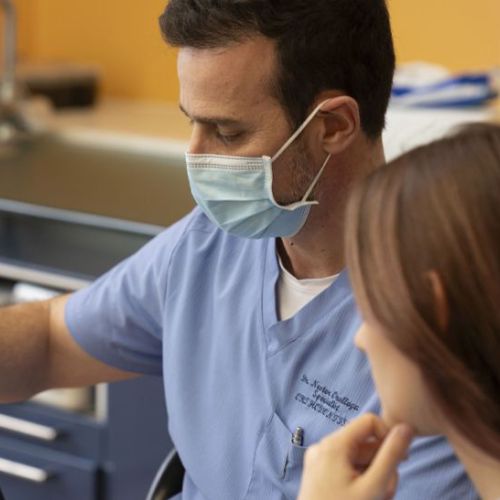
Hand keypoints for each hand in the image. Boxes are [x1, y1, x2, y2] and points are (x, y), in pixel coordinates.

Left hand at [297, 413, 413, 499]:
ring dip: (373, 475)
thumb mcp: (373, 486)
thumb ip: (391, 455)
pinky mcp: (317, 472)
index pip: (369, 421)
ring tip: (377, 499)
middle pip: (364, 442)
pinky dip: (359, 479)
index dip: (388, 436)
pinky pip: (345, 467)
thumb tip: (406, 427)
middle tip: (387, 492)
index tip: (401, 459)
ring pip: (357, 457)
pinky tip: (365, 499)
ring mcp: (318, 459)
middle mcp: (323, 446)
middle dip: (381, 465)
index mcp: (334, 444)